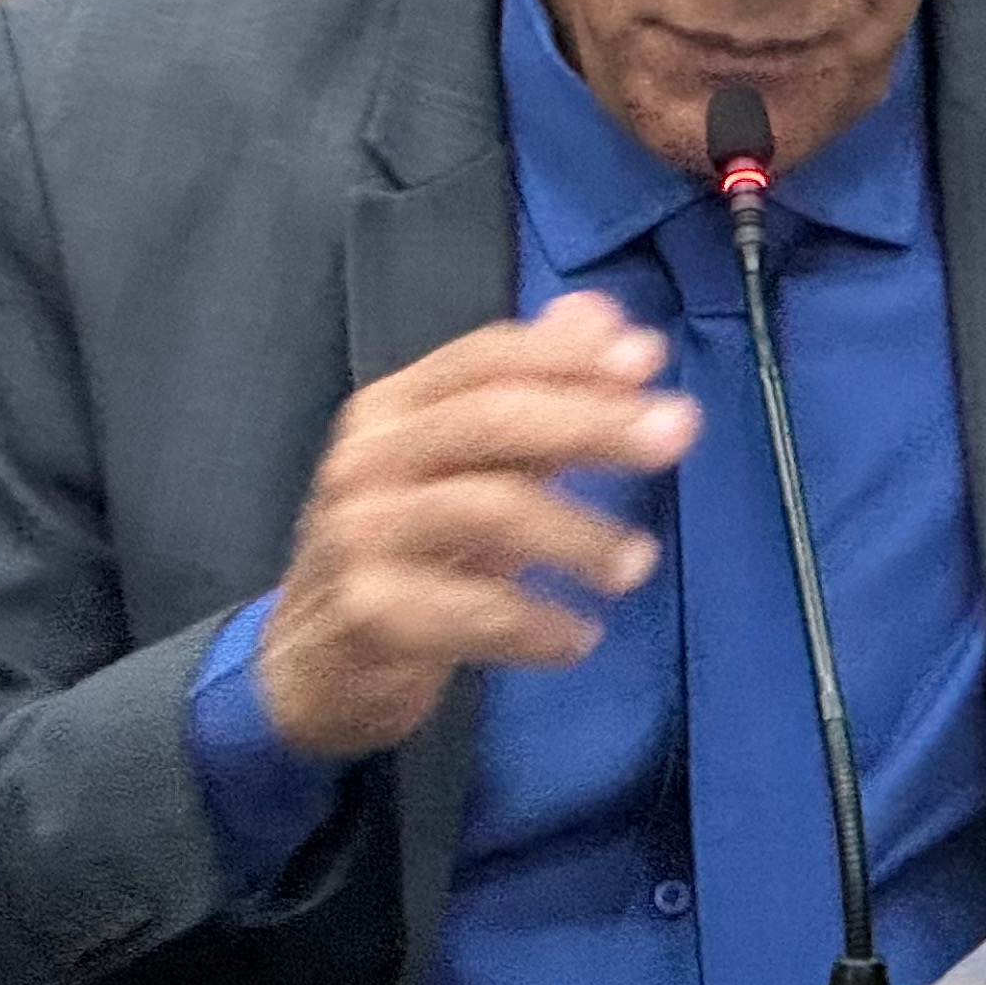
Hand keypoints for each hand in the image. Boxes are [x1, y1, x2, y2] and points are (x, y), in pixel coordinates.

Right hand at [253, 292, 699, 760]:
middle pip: (490, 420)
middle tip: (675, 434)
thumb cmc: (405, 555)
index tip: (649, 359)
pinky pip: (474, 611)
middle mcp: (367, 459)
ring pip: (487, 510)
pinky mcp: (370, 612)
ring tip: (637, 564)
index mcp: (391, 409)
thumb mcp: (464, 469)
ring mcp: (362, 535)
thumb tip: (607, 318)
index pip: (483, 358)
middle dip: (591, 421)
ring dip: (578, 534)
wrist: (311, 667)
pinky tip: (579, 638)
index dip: (568, 354)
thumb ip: (534, 394)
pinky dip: (539, 624)